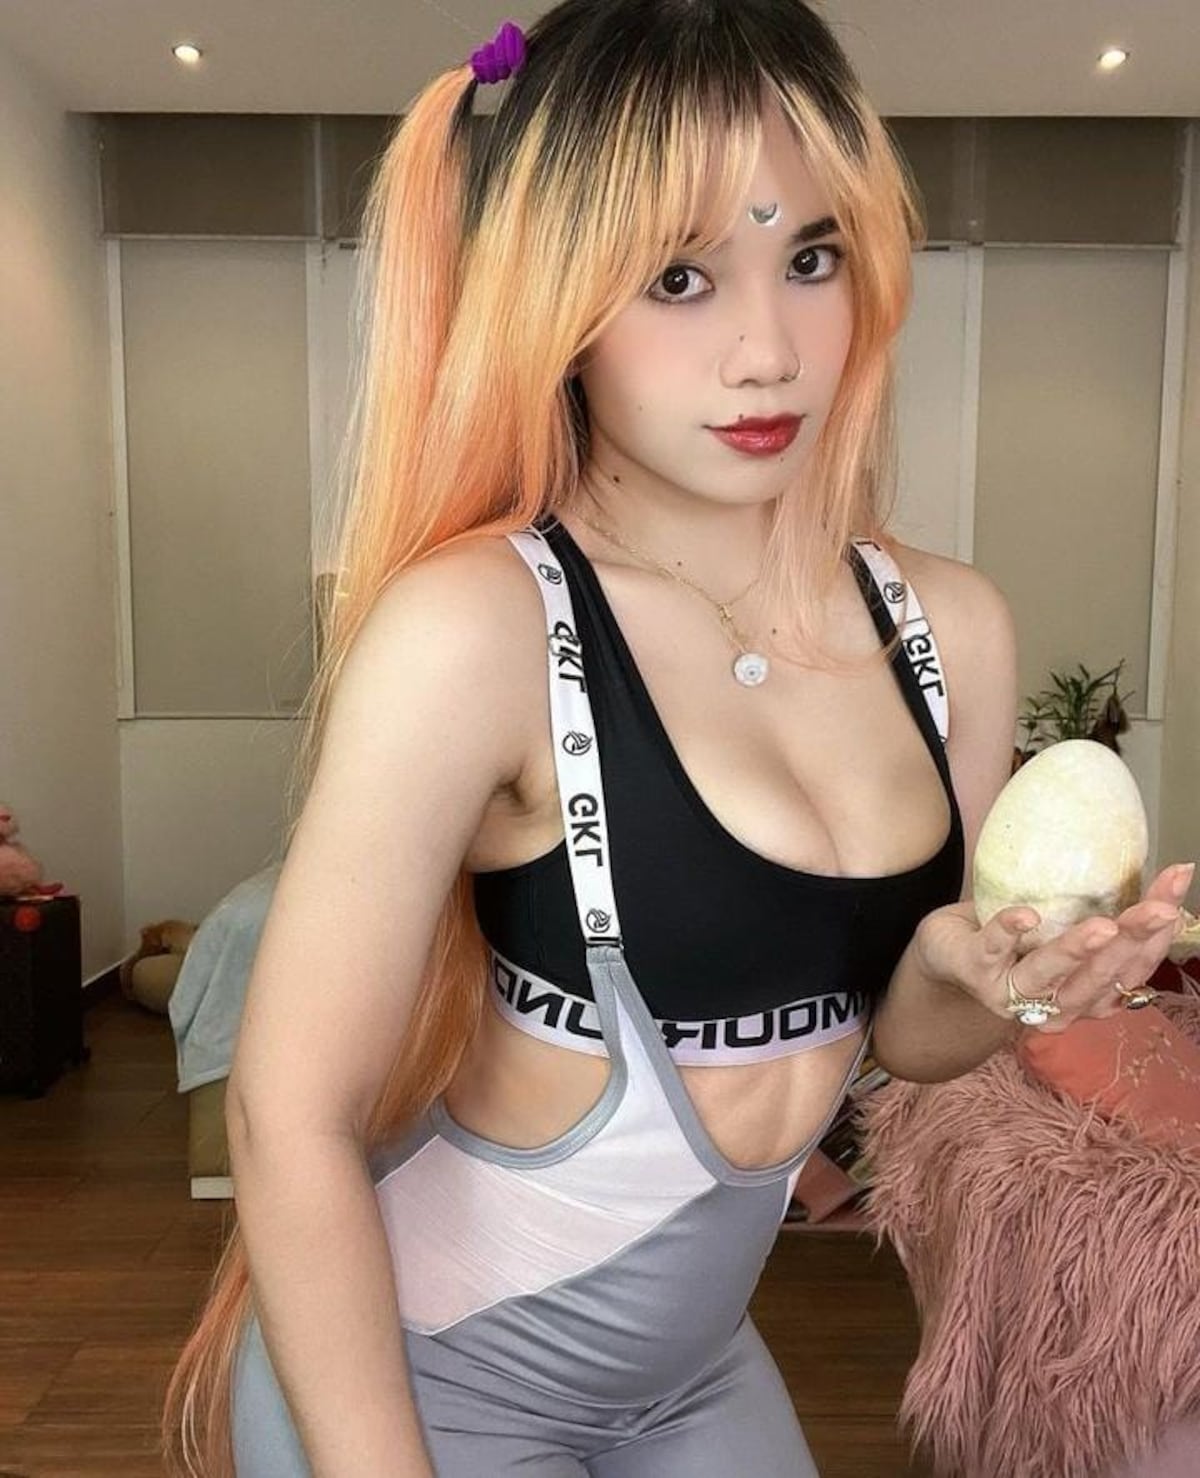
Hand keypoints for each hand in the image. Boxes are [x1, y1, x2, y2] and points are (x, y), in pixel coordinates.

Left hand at [912, 862, 1194, 1034]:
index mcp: (1087, 995)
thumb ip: (1101, 914)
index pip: (1133, 968)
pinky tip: (1026, 916)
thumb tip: (1155, 868)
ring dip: (1077, 950)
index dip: (1161, 937)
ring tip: (1103, 925)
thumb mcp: (1064, 929)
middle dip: (1134, 941)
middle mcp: (1056, 1004)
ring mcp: (1012, 993)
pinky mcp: (976, 971)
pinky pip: (994, 950)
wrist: (945, 955)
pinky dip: (1009, 931)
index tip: (1178, 892)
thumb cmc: (1016, 941)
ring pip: (1050, 975)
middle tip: (1160, 909)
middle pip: (1101, 976)